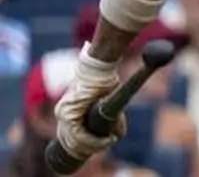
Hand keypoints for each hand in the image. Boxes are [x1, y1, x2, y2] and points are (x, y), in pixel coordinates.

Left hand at [53, 45, 125, 161]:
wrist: (98, 69)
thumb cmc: (103, 80)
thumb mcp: (107, 102)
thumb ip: (110, 118)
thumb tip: (118, 134)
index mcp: (67, 111)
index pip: (72, 136)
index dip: (88, 145)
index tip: (103, 144)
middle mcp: (61, 113)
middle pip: (72, 142)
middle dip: (90, 148)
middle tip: (107, 144)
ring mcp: (63, 114)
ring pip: (76, 141)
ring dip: (94, 145)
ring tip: (109, 141)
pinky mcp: (69, 115)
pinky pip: (79, 136)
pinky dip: (93, 141)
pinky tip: (106, 139)